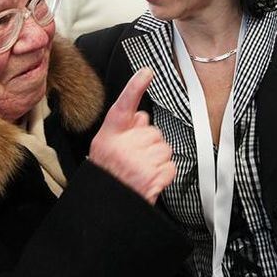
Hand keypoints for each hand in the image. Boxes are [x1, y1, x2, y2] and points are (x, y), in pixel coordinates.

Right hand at [88, 68, 174, 203]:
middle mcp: (124, 145)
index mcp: (110, 134)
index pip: (124, 105)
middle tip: (134, 159)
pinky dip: (164, 175)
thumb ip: (123, 128)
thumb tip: (142, 117)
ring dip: (157, 160)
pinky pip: (170, 167)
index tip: (147, 72)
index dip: (135, 86)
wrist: (106, 204)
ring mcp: (138, 161)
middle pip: (153, 132)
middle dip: (149, 144)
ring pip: (164, 149)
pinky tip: (149, 180)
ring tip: (141, 171)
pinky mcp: (152, 177)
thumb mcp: (105, 145)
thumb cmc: (107, 173)